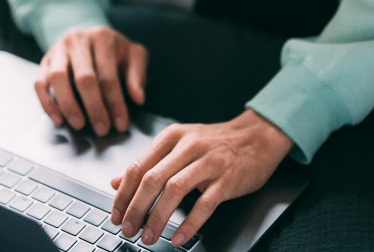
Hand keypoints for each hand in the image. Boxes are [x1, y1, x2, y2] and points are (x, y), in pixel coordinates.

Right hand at [35, 25, 148, 135]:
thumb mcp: (133, 55)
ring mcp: (58, 49)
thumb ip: (137, 75)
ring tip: (79, 124)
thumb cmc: (114, 50)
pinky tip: (58, 119)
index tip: (121, 124)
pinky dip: (47, 103)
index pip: (108, 75)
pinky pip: (40, 82)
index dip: (115, 103)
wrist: (90, 35)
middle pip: (84, 77)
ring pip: (57, 78)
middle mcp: (77, 39)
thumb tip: (138, 98)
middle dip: (94, 107)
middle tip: (101, 129)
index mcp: (102, 37)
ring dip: (68, 105)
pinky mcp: (44, 60)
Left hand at [109, 108, 293, 247]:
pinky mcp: (227, 179)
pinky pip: (204, 204)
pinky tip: (179, 237)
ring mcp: (208, 162)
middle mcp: (188, 146)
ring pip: (174, 190)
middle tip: (128, 229)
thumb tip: (117, 182)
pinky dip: (189, 223)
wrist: (257, 136)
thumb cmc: (215, 142)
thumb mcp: (179, 144)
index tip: (116, 213)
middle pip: (153, 179)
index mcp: (172, 137)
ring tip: (148, 236)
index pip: (139, 166)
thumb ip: (149, 162)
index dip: (124, 193)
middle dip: (136, 208)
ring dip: (157, 217)